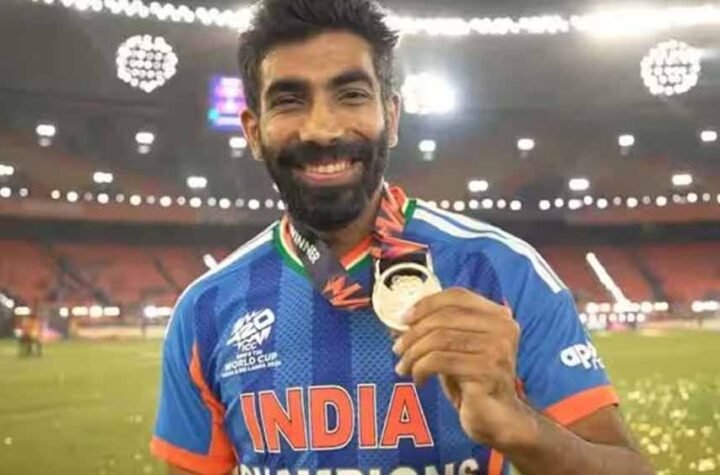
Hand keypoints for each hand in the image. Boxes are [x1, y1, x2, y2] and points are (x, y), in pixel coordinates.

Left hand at [392, 287, 533, 447]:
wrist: (495, 418)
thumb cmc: (473, 381)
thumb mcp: (457, 347)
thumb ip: (440, 327)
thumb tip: (404, 317)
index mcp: (498, 315)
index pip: (458, 295)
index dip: (427, 303)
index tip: (403, 319)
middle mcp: (502, 328)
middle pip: (445, 318)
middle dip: (413, 333)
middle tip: (397, 348)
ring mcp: (498, 348)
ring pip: (439, 339)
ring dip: (413, 353)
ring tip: (403, 366)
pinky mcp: (487, 370)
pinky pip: (440, 361)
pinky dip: (421, 368)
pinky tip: (419, 379)